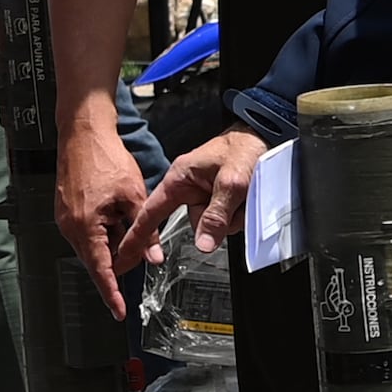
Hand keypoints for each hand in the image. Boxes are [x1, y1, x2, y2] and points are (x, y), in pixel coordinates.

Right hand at [59, 99, 155, 309]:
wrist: (83, 132)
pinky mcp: (66, 211)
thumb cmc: (105, 157)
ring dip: (112, 239)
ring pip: (94, 245)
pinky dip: (104, 230)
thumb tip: (153, 256)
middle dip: (119, 256)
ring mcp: (65, 219)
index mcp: (85, 226)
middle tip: (138, 242)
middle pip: (98, 259)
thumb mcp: (134, 195)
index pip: (100, 270)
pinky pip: (87, 231)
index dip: (111, 293)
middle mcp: (70, 227)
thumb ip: (144, 229)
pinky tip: (114, 212)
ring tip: (124, 213)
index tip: (118, 310)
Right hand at [123, 129, 270, 268]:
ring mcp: (205, 195)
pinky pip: (226, 220)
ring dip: (233, 217)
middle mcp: (188, 188)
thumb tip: (203, 244)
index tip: (125, 254)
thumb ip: (216, 215)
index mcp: (179, 178)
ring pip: (214, 225)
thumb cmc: (244, 147)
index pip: (151, 212)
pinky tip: (247, 200)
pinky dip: (240, 214)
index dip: (139, 236)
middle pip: (195, 223)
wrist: (265, 137)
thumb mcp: (231, 182)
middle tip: (237, 202)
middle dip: (219, 220)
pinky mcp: (219, 200)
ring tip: (245, 196)